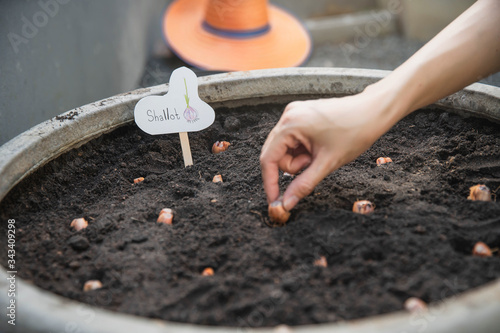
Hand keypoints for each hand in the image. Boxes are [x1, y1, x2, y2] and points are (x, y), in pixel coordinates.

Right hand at [260, 88, 397, 210]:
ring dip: (300, 159)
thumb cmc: (355, 132)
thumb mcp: (327, 163)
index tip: (275, 200)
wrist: (374, 112)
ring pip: (285, 149)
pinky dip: (303, 150)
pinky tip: (319, 148)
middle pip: (275, 154)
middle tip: (314, 165)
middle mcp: (288, 116)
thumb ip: (303, 184)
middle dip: (292, 167)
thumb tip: (286, 203)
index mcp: (291, 124)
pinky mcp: (301, 115)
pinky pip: (293, 141)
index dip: (270, 182)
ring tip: (320, 154)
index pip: (268, 159)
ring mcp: (294, 114)